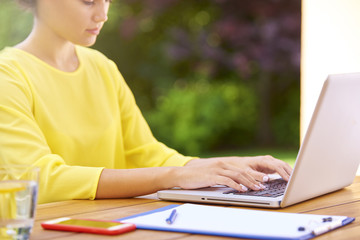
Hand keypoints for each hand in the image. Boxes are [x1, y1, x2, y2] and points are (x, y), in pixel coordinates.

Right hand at [175, 156, 291, 191]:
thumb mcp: (212, 175)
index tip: (263, 180)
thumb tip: (236, 185)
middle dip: (255, 179)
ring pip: (237, 175)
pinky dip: (236, 185)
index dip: (254, 175)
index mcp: (223, 164)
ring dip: (249, 183)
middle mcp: (222, 165)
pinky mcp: (211, 176)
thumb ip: (223, 177)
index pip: (242, 169)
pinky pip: (227, 180)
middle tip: (264, 185)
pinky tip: (242, 190)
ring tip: (257, 188)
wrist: (181, 175)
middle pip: (242, 171)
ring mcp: (217, 170)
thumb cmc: (197, 177)